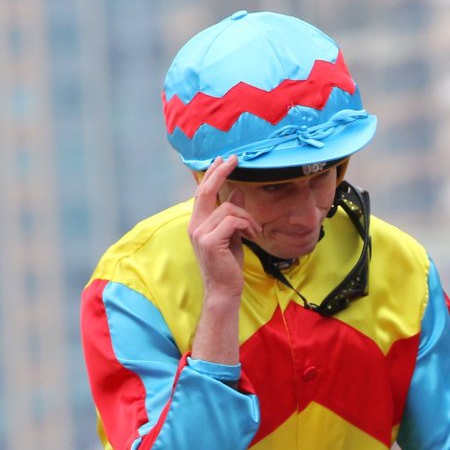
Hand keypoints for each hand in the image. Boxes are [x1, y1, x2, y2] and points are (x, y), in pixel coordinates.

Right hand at [189, 156, 255, 301]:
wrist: (224, 289)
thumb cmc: (228, 264)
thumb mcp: (232, 234)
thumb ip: (232, 214)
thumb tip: (238, 193)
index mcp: (198, 222)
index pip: (203, 192)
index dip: (212, 174)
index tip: (223, 160)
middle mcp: (195, 225)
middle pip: (206, 191)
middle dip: (221, 172)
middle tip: (234, 160)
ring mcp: (200, 233)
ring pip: (228, 209)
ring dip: (248, 217)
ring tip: (255, 230)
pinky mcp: (209, 241)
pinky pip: (232, 221)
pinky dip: (247, 225)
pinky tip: (253, 236)